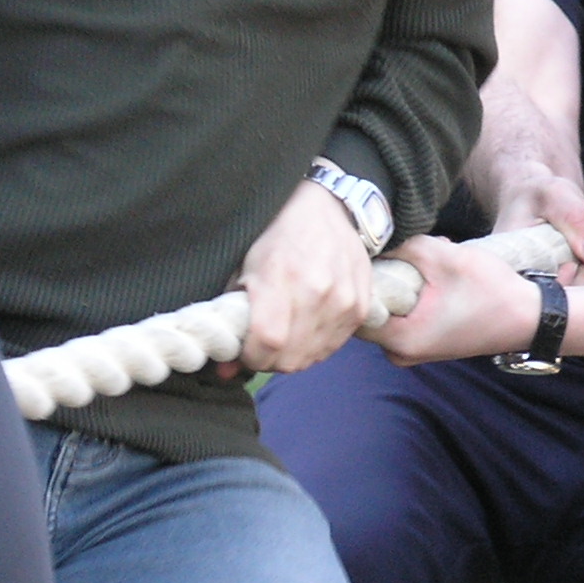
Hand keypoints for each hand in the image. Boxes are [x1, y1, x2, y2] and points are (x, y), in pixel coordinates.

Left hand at [233, 176, 374, 374]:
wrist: (327, 210)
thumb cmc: (277, 235)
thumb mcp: (244, 269)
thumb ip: (233, 319)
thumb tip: (224, 372)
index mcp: (282, 277)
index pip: (268, 342)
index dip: (251, 357)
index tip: (244, 350)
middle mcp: (318, 291)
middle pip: (290, 358)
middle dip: (269, 361)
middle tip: (260, 344)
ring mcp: (343, 301)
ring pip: (312, 357)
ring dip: (292, 356)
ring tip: (283, 334)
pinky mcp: (360, 307)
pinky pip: (333, 347)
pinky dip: (315, 347)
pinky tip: (304, 329)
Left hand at [371, 236, 547, 368]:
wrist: (530, 318)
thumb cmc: (493, 293)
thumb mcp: (447, 259)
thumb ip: (406, 247)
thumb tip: (379, 238)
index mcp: (400, 340)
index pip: (357, 307)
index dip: (363, 277)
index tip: (380, 254)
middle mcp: (400, 352)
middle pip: (370, 307)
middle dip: (386, 274)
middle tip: (409, 251)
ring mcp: (411, 349)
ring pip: (389, 307)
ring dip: (403, 278)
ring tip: (429, 257)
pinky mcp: (423, 341)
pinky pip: (403, 312)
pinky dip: (413, 290)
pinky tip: (435, 271)